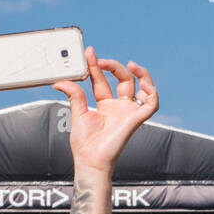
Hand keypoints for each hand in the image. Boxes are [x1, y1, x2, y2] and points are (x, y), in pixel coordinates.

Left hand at [55, 51, 157, 176]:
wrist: (90, 160)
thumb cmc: (85, 144)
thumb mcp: (77, 113)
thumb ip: (74, 95)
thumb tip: (61, 81)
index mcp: (105, 106)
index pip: (103, 80)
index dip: (97, 66)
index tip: (89, 53)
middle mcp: (119, 107)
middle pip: (123, 79)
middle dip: (114, 66)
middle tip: (100, 60)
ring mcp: (128, 112)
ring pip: (143, 87)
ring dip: (141, 74)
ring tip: (131, 65)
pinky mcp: (136, 120)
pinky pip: (152, 104)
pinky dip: (152, 92)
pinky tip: (143, 84)